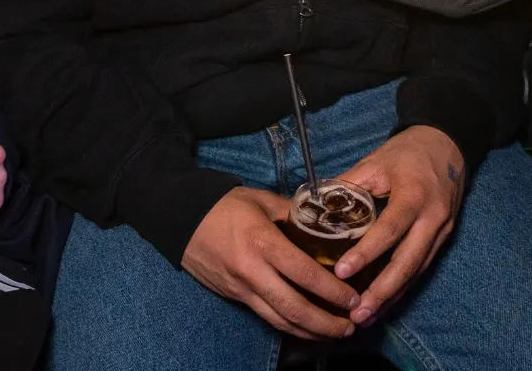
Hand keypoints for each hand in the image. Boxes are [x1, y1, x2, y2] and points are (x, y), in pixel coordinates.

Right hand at [181, 186, 359, 339]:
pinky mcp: (234, 297)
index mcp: (263, 243)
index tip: (354, 296)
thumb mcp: (260, 200)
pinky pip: (266, 316)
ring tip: (334, 332)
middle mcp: (253, 272)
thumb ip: (293, 212)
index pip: (305, 274)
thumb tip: (323, 219)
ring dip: (310, 331)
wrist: (178, 218)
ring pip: (280, 321)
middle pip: (295, 309)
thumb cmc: (222, 205)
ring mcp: (242, 289)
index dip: (333, 291)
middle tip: (351, 325)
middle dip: (327, 323)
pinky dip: (290, 325)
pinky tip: (306, 326)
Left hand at [330, 126, 464, 324]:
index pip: (389, 229)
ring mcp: (441, 231)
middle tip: (357, 313)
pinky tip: (383, 303)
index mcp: (414, 195)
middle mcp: (433, 218)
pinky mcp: (443, 239)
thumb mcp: (375, 162)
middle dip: (382, 291)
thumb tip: (314, 206)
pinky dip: (402, 287)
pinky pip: (420, 268)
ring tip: (366, 317)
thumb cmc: (406, 153)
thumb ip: (347, 185)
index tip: (341, 272)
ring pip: (416, 271)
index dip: (366, 252)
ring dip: (391, 297)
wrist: (447, 145)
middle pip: (408, 262)